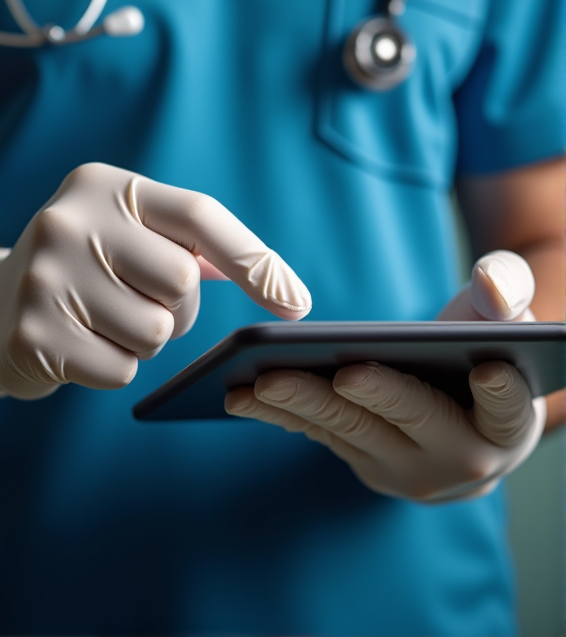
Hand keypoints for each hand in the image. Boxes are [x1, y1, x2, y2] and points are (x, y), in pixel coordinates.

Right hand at [0, 163, 309, 398]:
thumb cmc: (89, 268)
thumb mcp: (132, 234)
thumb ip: (197, 247)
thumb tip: (286, 291)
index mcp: (105, 185)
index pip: (199, 216)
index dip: (253, 259)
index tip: (295, 303)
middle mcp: (69, 219)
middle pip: (182, 283)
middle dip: (176, 307)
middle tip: (137, 300)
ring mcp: (44, 275)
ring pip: (155, 332)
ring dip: (144, 340)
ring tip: (103, 320)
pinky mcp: (31, 332)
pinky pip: (121, 370)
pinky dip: (113, 367)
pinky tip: (80, 346)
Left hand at [225, 251, 545, 501]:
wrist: (466, 404)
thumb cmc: (488, 345)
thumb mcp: (508, 315)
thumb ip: (509, 290)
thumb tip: (488, 280)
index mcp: (507, 423)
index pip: (508, 407)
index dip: (500, 392)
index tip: (486, 369)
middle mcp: (461, 459)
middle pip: (413, 420)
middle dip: (374, 396)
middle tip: (342, 372)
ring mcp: (407, 468)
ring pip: (352, 432)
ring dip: (304, 407)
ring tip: (260, 382)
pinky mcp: (365, 464)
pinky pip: (322, 436)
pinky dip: (282, 415)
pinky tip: (241, 395)